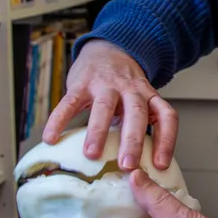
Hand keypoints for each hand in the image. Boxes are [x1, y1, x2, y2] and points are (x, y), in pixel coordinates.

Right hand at [43, 39, 176, 169]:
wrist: (108, 49)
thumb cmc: (124, 84)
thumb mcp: (139, 99)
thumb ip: (139, 125)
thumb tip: (139, 168)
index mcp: (148, 96)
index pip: (166, 117)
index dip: (166, 140)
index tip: (161, 165)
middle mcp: (130, 89)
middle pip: (136, 113)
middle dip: (132, 141)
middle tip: (127, 166)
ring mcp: (106, 84)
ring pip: (104, 107)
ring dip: (98, 131)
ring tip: (91, 154)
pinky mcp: (81, 83)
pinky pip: (70, 102)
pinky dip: (59, 120)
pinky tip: (51, 138)